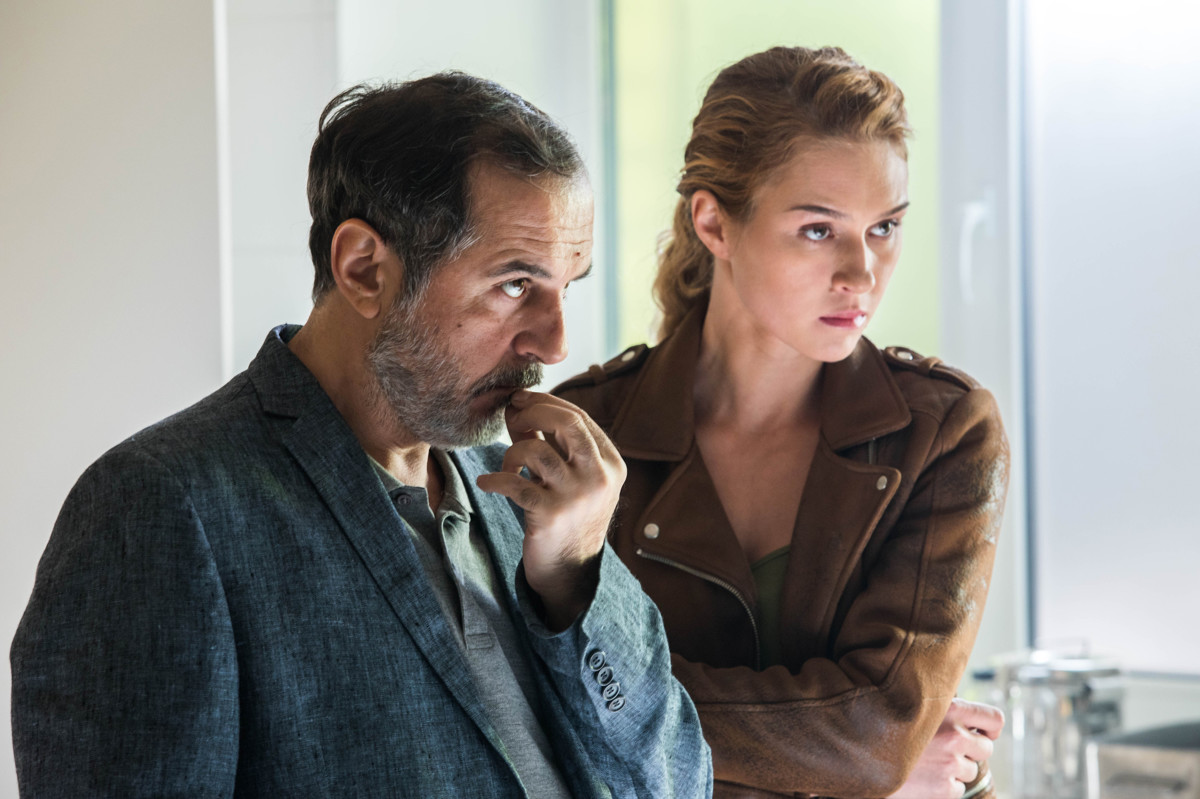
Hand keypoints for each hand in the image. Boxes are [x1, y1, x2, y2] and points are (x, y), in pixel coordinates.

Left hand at [475, 390, 625, 629]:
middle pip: (567, 423)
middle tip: (512, 416)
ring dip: (512, 452)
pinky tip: (487, 482)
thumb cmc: (567, 516)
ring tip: (507, 466)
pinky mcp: (550, 515)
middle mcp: (599, 477)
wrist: (569, 570)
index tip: (520, 400)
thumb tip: (517, 406)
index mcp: (611, 464)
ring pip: (536, 450)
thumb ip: (549, 442)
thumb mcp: (569, 477)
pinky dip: (495, 479)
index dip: (545, 402)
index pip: (578, 417)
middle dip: (533, 411)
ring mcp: (576, 496)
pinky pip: (514, 483)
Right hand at [888, 698, 1003, 798]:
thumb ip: (939, 707)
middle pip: (985, 748)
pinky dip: (943, 787)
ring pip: (970, 770)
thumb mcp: (911, 704)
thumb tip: (963, 716)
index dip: (990, 728)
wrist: (856, 758)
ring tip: (927, 763)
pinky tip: (923, 778)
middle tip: (946, 750)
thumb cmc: (883, 726)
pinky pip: (957, 789)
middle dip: (970, 751)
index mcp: (949, 709)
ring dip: (954, 770)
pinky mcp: (944, 789)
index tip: (982, 733)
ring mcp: (950, 764)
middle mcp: (953, 736)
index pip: (994, 719)